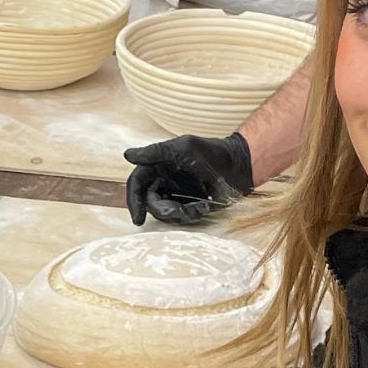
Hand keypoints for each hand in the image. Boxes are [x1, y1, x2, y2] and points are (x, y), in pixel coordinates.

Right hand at [124, 132, 254, 225]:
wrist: (240, 167)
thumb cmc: (213, 153)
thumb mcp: (183, 148)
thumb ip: (155, 152)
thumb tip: (127, 155)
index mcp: (158, 165)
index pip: (137, 183)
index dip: (134, 201)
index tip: (138, 218)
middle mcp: (164, 180)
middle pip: (150, 201)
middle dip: (162, 210)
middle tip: (177, 212)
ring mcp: (176, 193)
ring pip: (164, 212)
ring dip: (179, 214)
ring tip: (198, 207)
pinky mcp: (188, 204)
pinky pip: (181, 216)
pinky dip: (191, 215)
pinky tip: (204, 207)